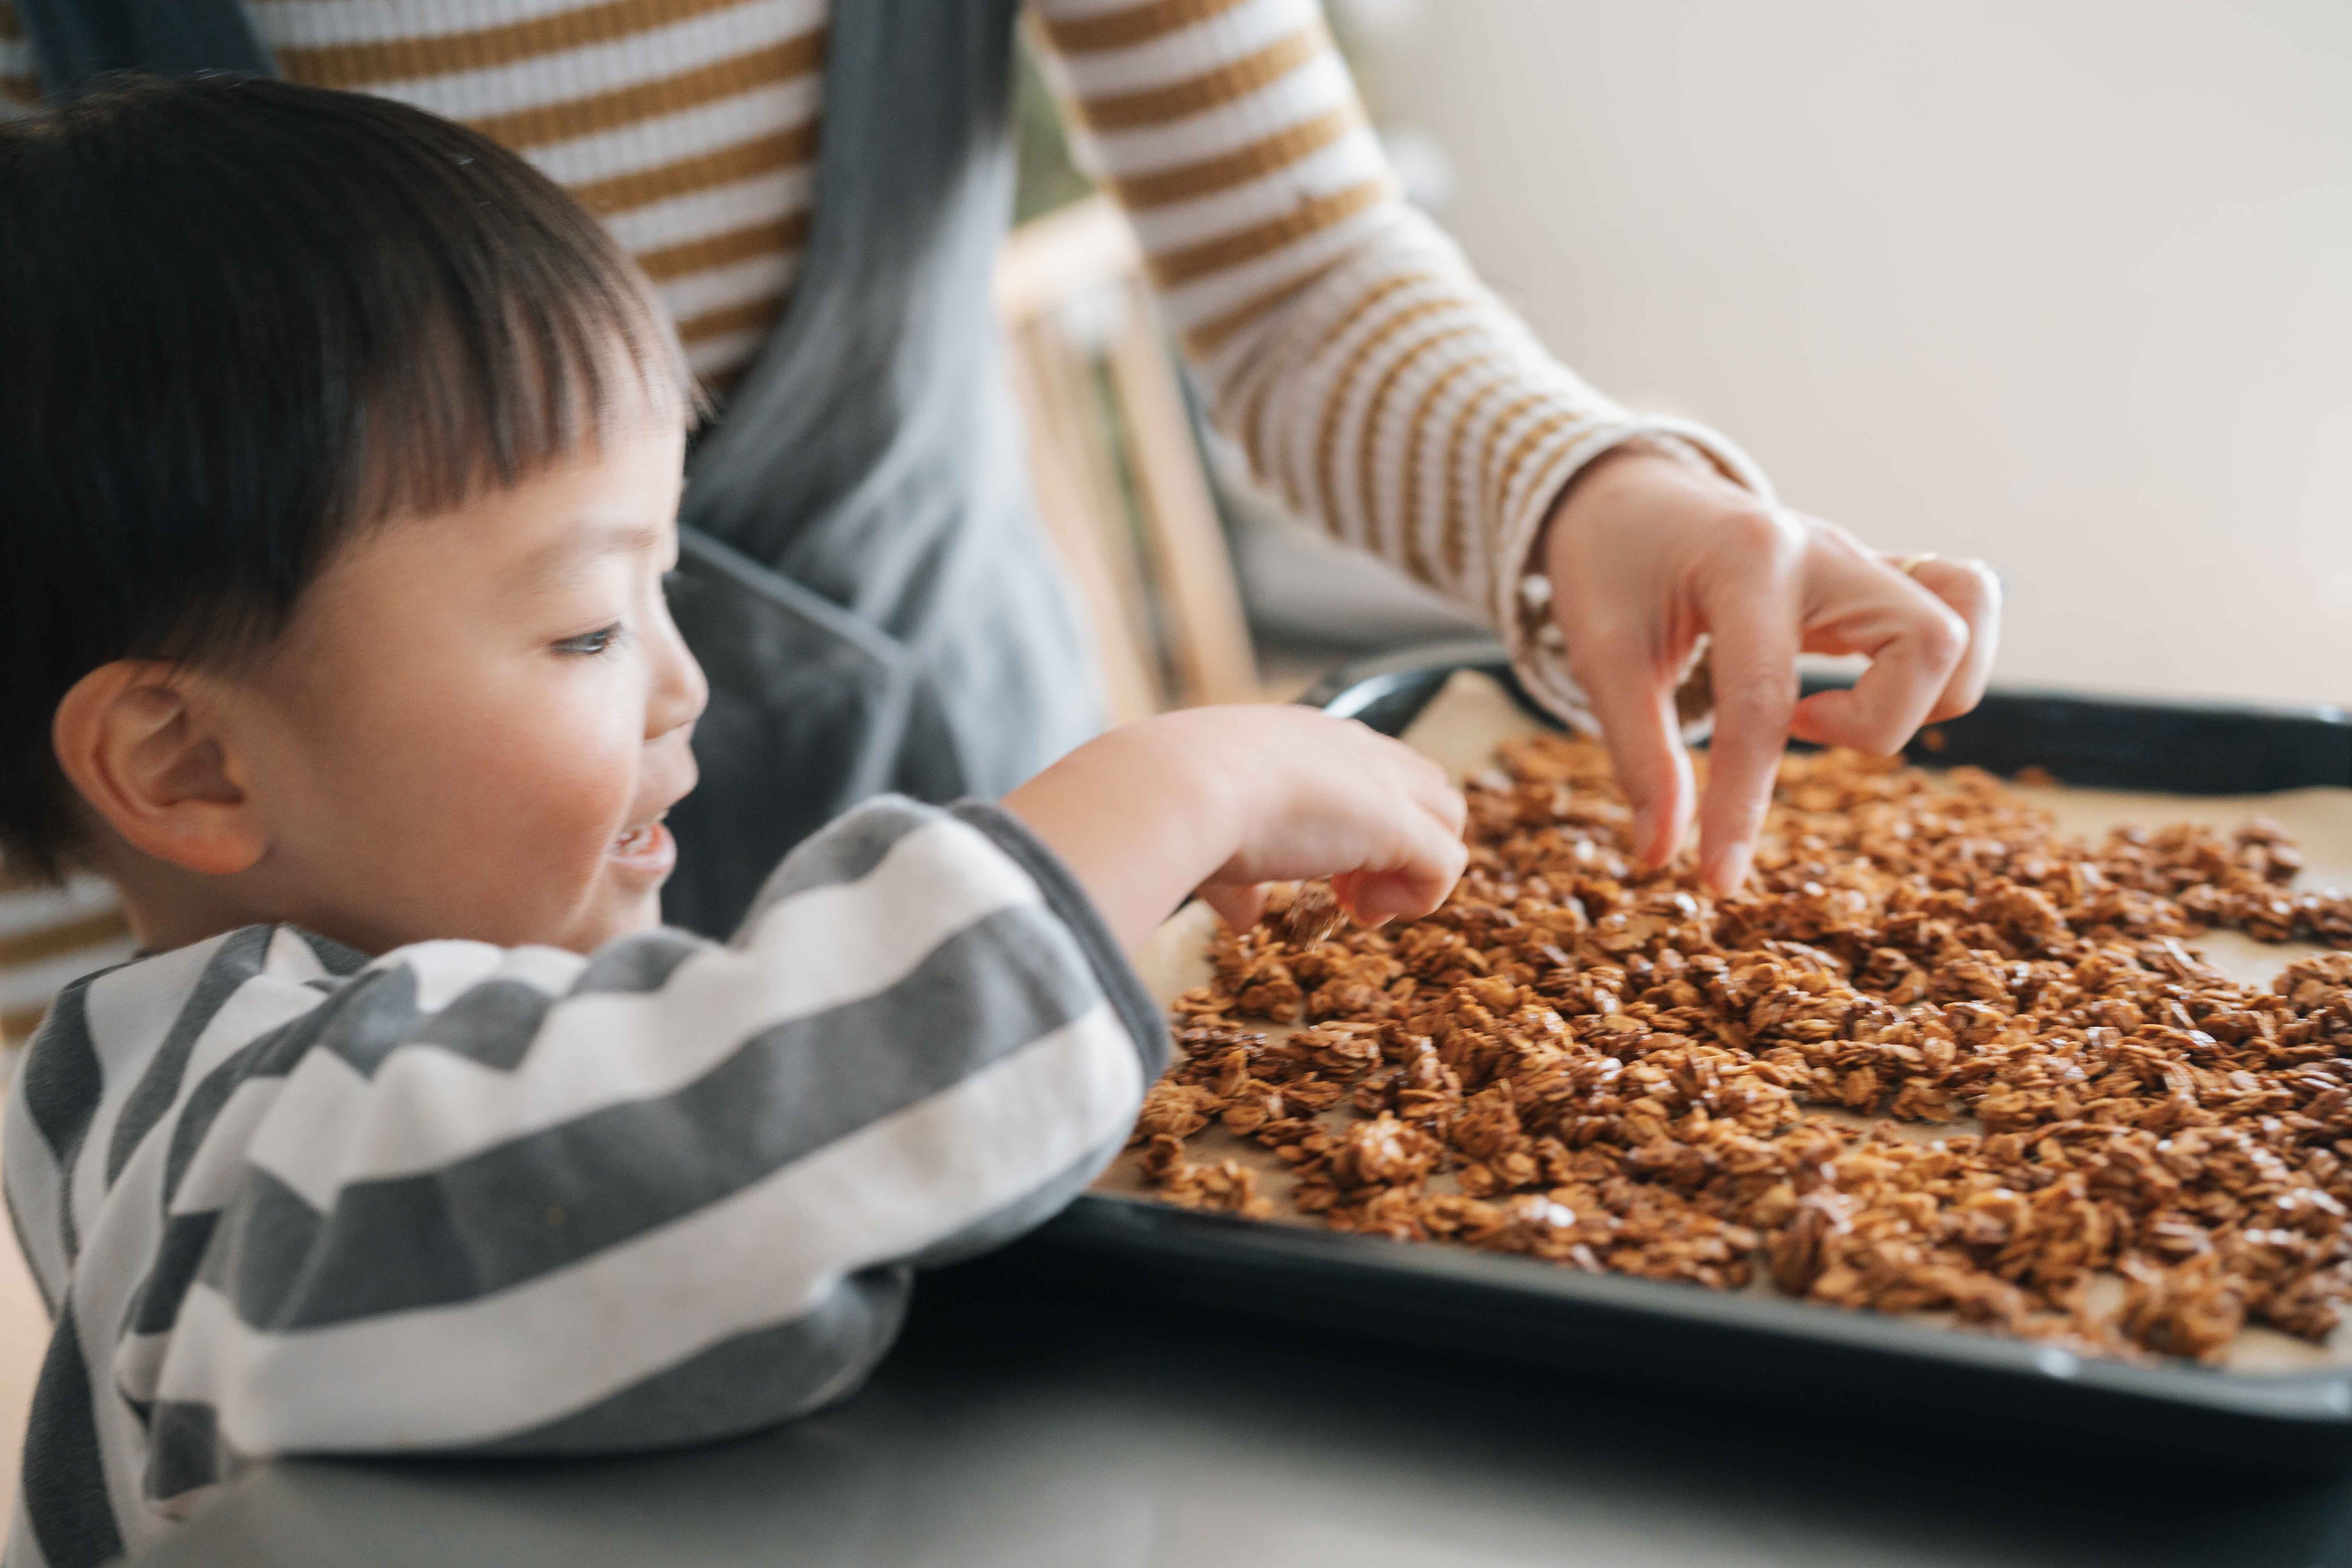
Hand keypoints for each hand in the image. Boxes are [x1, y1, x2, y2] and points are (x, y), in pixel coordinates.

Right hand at [1002, 706, 1467, 951]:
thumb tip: (1244, 919)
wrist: (1177, 787)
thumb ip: (1237, 879)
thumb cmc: (1175, 803)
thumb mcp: (1209, 838)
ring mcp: (1380, 781)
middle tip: (1346, 893)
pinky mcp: (1398, 822)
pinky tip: (1365, 913)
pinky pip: (1448, 864)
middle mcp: (1350, 746)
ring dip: (1412, 871)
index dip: (1359, 824)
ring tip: (1358, 906)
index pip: (1369, 767)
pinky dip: (1419, 899)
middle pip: (1423, 785)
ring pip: (1447, 816)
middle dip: (1398, 844)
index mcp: (1303, 738)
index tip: (1321, 870)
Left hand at [1542, 447, 1999, 893]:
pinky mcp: (1876, 573)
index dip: (1743, 804)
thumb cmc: (1609, 567)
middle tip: (1794, 727)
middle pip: (1928, 643)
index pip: (1765, 700)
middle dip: (1875, 725)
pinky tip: (1859, 684)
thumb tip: (1662, 857)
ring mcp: (1860, 555)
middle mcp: (1822, 547)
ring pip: (1965, 621)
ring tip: (1822, 707)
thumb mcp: (1600, 653)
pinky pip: (1962, 604)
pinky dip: (1935, 663)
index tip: (1718, 879)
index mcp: (1746, 559)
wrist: (1626, 492)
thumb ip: (1639, 752)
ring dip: (1918, 695)